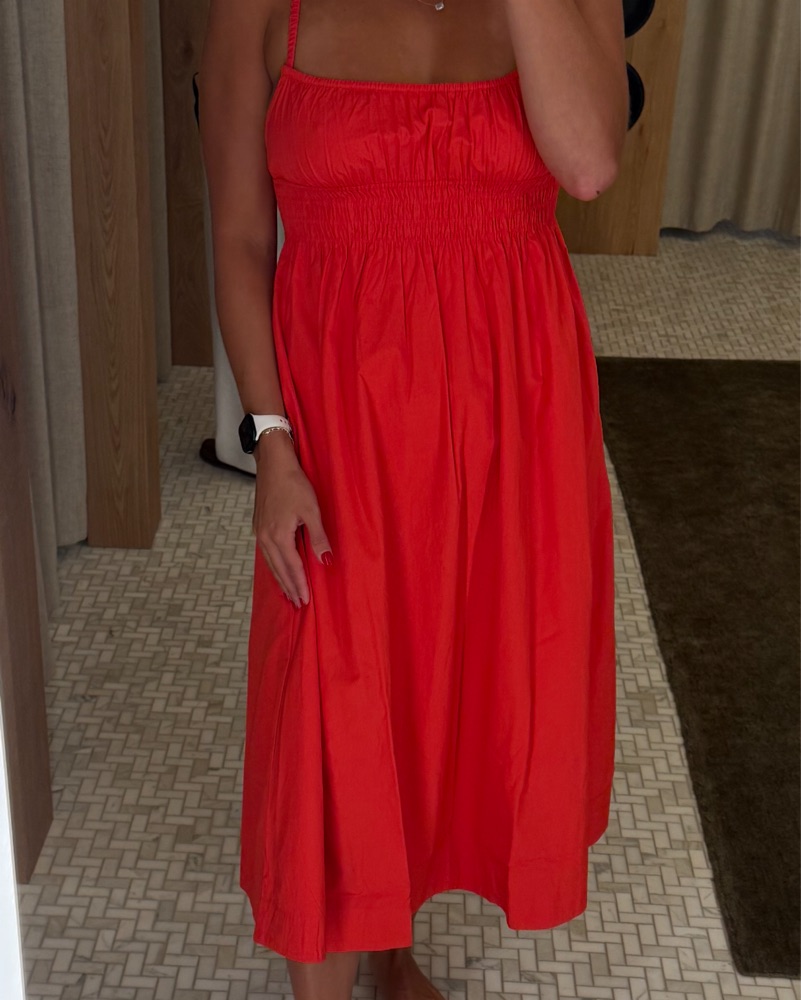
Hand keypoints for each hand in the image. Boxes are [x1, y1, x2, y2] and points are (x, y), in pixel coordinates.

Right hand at [252, 430, 332, 606]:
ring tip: (288, 593)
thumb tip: (325, 560)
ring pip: (270, 563)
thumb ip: (318, 536)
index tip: (306, 600)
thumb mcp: (311, 510)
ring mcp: (259, 532)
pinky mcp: (258, 526)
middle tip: (298, 603)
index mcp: (278, 536)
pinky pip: (266, 554)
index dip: (300, 584)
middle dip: (289, 587)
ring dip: (280, 579)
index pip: (292, 567)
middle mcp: (265, 538)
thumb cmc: (294, 483)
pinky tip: (278, 568)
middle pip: (279, 569)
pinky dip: (273, 566)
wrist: (273, 464)